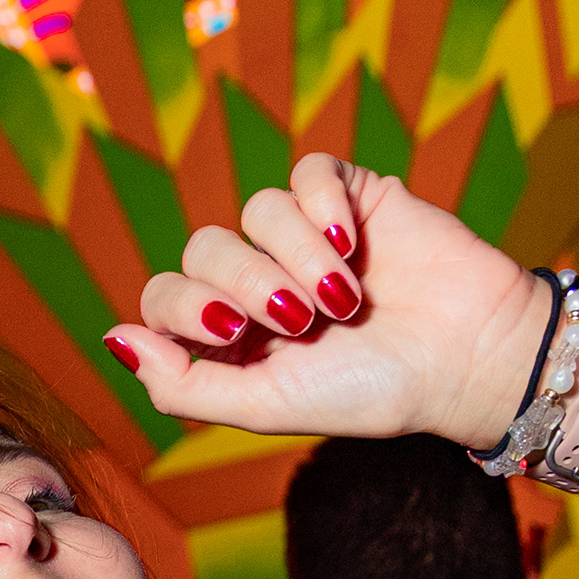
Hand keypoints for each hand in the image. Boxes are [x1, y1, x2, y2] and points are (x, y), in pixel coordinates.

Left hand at [108, 157, 548, 450]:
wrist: (466, 357)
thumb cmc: (371, 391)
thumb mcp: (265, 405)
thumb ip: (181, 383)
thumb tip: (112, 339)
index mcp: (232, 336)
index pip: (163, 298)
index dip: (185, 310)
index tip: (232, 333)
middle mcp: (259, 282)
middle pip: (202, 250)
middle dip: (246, 285)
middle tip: (303, 321)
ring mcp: (301, 236)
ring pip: (254, 211)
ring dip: (296, 257)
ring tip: (345, 298)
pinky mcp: (347, 195)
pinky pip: (304, 173)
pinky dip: (322, 207)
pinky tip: (355, 243)